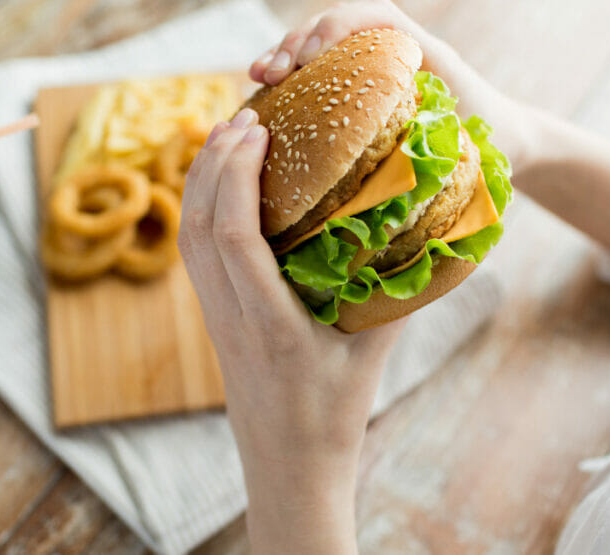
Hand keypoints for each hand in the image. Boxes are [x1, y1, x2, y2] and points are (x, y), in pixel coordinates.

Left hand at [179, 107, 405, 552]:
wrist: (288, 468)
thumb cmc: (335, 416)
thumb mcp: (374, 352)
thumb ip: (394, 290)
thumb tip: (420, 225)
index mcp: (273, 327)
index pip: (237, 241)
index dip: (238, 178)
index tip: (258, 132)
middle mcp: (232, 319)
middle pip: (201, 229)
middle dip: (214, 164)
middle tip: (245, 116)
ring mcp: (214, 320)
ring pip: (190, 240)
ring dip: (200, 182)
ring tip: (226, 136)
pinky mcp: (212, 321)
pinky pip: (195, 256)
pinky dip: (200, 209)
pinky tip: (220, 186)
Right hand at [249, 0, 533, 170]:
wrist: (506, 139)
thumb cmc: (491, 140)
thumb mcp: (471, 136)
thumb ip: (438, 136)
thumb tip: (390, 159)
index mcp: (421, 50)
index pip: (374, 18)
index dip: (335, 29)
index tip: (309, 59)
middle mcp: (392, 49)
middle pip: (335, 25)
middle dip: (297, 43)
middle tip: (272, 73)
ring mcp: (371, 65)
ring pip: (318, 45)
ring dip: (284, 56)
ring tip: (259, 78)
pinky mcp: (356, 85)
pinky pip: (316, 72)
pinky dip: (289, 80)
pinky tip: (263, 95)